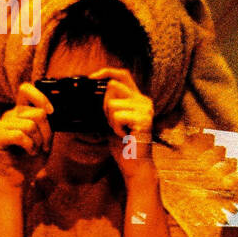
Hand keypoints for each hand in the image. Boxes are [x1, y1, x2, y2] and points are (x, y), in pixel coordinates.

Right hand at [0, 82, 52, 188]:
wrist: (21, 177)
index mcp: (21, 111)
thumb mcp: (46, 136)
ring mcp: (0, 125)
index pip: (26, 89)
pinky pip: (19, 135)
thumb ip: (47, 121)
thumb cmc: (33, 156)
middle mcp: (9, 115)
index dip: (41, 97)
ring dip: (38, 142)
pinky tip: (28, 152)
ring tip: (33, 150)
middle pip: (38, 114)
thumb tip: (50, 110)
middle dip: (46, 133)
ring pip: (30, 126)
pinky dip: (30, 146)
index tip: (51, 112)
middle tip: (42, 145)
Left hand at [92, 67, 155, 184]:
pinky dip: (116, 128)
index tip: (92, 77)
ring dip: (110, 121)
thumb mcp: (112, 120)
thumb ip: (108, 105)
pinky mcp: (144, 119)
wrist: (135, 164)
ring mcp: (145, 109)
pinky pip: (117, 116)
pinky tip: (125, 136)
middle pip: (113, 87)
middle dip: (104, 105)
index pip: (123, 75)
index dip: (106, 72)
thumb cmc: (124, 144)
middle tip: (112, 122)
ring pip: (112, 104)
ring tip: (121, 131)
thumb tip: (93, 91)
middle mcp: (144, 101)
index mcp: (138, 98)